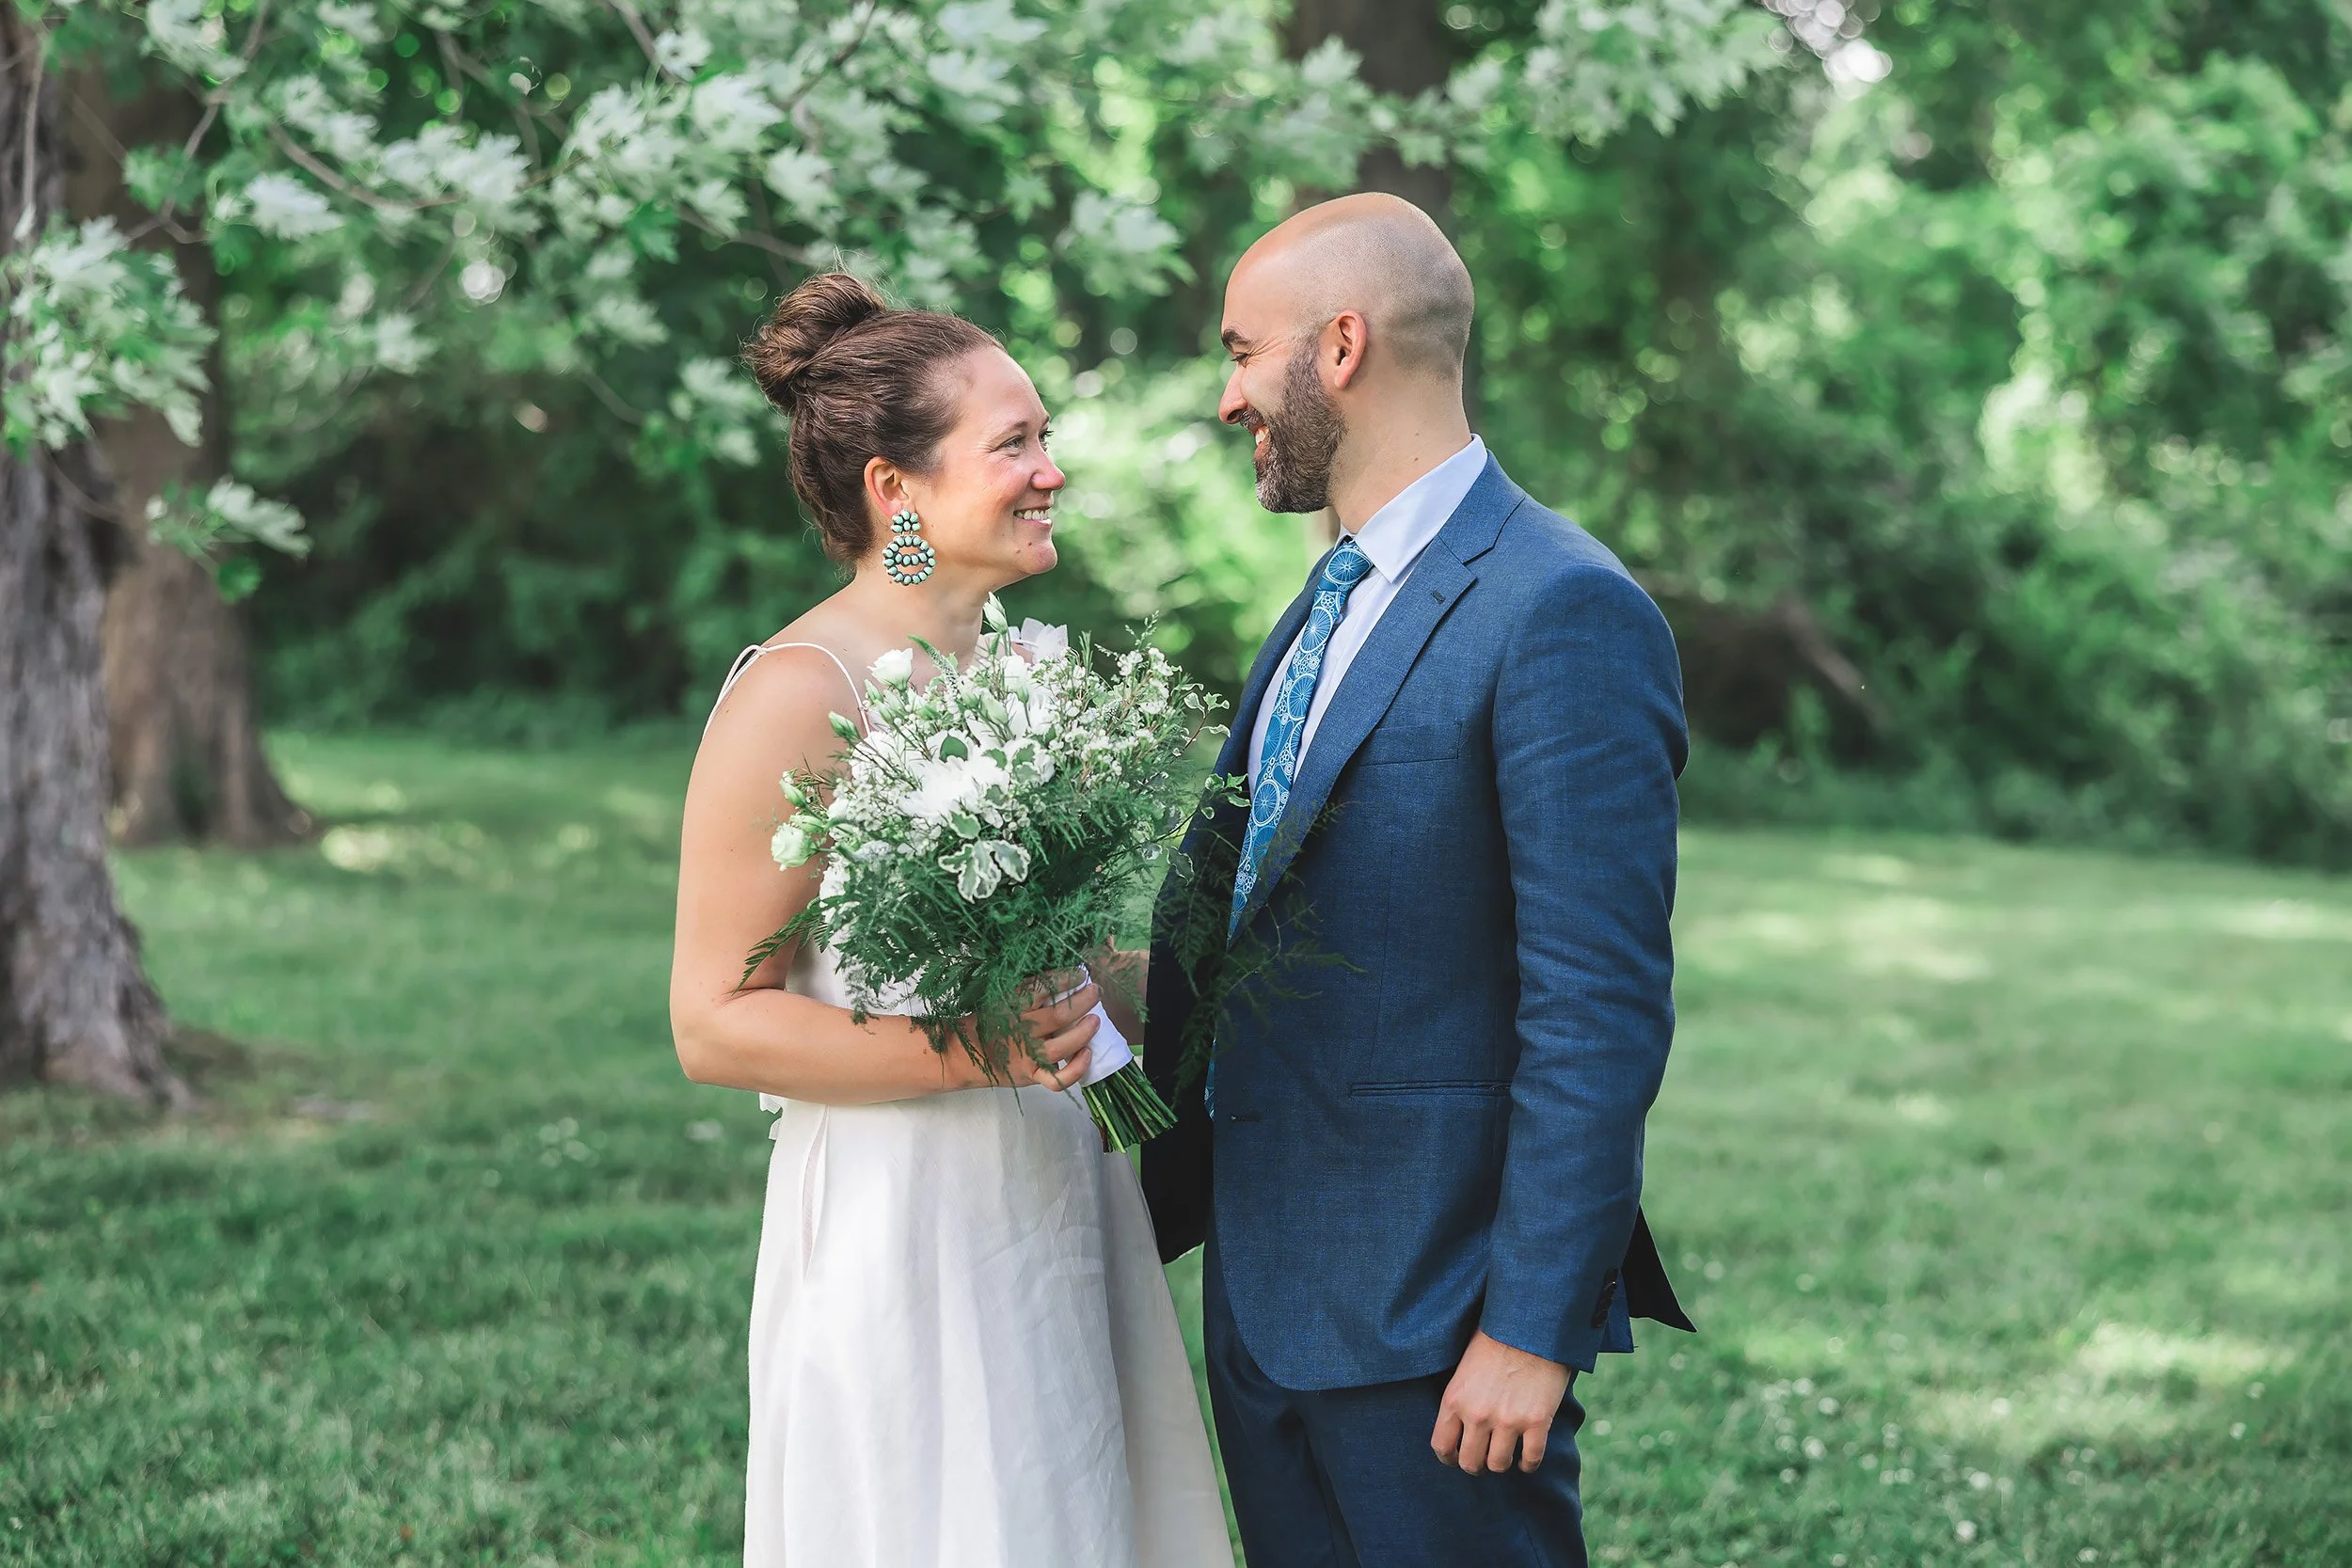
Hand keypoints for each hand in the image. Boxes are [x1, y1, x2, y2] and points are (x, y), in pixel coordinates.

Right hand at [994, 972, 1098, 1091]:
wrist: (968, 1056)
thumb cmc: (992, 1022)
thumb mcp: (1001, 999)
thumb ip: (1026, 990)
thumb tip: (1061, 974)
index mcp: (1011, 1006)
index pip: (1040, 988)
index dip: (1064, 979)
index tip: (1080, 973)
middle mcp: (1020, 1030)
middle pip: (1057, 1016)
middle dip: (1082, 1002)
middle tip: (1095, 991)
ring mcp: (1027, 1055)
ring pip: (1061, 1047)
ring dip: (1083, 1033)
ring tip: (1095, 1020)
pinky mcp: (1033, 1075)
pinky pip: (1057, 1079)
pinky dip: (1076, 1069)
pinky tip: (1087, 1054)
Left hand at [1431, 1331, 1571, 1474]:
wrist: (1531, 1324)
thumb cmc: (1495, 1338)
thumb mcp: (1464, 1366)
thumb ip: (1460, 1396)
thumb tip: (1458, 1421)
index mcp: (1454, 1399)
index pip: (1442, 1445)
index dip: (1449, 1458)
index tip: (1456, 1458)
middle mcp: (1478, 1414)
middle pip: (1470, 1462)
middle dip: (1476, 1465)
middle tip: (1483, 1459)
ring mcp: (1508, 1420)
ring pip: (1499, 1464)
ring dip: (1502, 1464)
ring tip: (1505, 1456)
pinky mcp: (1537, 1422)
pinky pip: (1531, 1459)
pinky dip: (1528, 1464)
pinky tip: (1527, 1460)